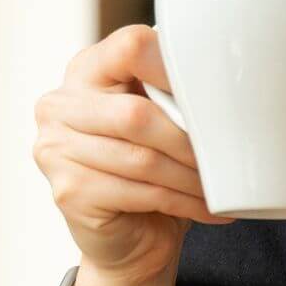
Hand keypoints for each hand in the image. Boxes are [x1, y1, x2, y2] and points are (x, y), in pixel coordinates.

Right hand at [33, 24, 234, 283]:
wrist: (130, 237)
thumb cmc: (151, 168)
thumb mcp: (161, 118)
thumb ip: (173, 94)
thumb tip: (230, 91)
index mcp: (87, 70)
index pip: (130, 47)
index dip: (175, 69)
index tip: (214, 93)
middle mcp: (59, 105)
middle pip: (136, 114)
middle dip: (188, 140)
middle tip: (227, 156)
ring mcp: (55, 149)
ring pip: (141, 159)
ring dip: (191, 177)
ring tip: (221, 186)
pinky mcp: (69, 191)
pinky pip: (140, 193)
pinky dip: (184, 202)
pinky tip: (210, 208)